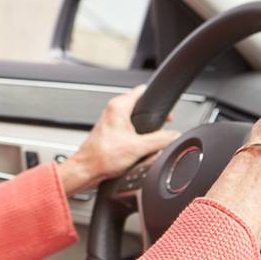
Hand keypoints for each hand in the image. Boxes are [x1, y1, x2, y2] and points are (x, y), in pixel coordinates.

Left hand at [57, 85, 179, 195]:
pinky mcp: (110, 132)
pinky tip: (140, 146)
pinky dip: (136, 135)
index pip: (142, 90)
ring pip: (134, 118)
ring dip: (144, 127)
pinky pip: (128, 128)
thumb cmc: (102, 156)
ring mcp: (110, 121)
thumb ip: (160, 139)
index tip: (166, 107)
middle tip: (163, 125)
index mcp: (118, 106)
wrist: (87, 169)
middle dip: (152, 116)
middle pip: (140, 105)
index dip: (156, 97)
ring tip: (151, 138)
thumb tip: (173, 135)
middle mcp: (113, 110)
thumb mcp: (139, 147)